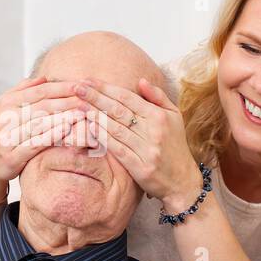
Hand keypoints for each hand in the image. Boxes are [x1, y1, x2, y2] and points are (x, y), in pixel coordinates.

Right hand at [0, 76, 89, 197]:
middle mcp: (5, 117)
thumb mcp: (6, 107)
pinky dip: (52, 136)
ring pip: (40, 123)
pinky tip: (67, 130)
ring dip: (64, 117)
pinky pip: (35, 144)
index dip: (62, 87)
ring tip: (83, 114)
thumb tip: (45, 77)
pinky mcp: (11, 156)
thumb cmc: (1, 133)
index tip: (82, 85)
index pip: (39, 90)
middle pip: (42, 105)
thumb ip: (24, 91)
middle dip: (68, 101)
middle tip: (89, 100)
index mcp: (6, 102)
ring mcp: (7, 137)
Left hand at [75, 77, 202, 211]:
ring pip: (116, 128)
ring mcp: (147, 149)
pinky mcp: (140, 167)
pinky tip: (90, 128)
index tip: (88, 81)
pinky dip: (103, 138)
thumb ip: (157, 97)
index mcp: (160, 116)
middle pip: (119, 110)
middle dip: (95, 97)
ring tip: (78, 106)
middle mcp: (154, 131)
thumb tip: (140, 80)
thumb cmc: (175, 146)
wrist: (183, 181)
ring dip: (95, 116)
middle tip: (77, 88)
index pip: (128, 98)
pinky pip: (118, 149)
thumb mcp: (174, 117)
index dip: (106, 88)